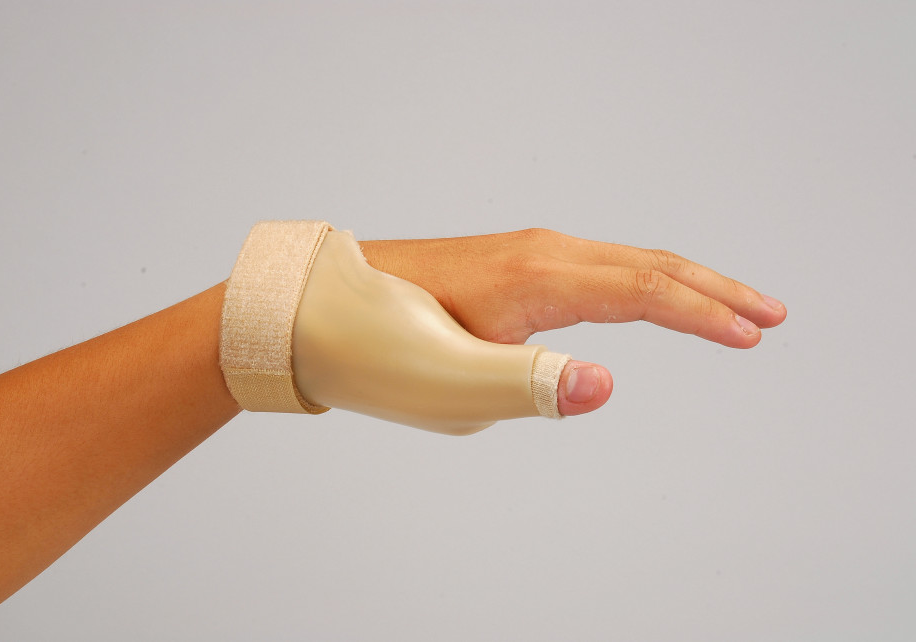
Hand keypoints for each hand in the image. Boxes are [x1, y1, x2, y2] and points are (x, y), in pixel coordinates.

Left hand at [360, 228, 786, 416]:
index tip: (755, 336)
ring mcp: (529, 253)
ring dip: (686, 283)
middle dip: (715, 291)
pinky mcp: (516, 263)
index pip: (646, 291)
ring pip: (628, 261)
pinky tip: (652, 297)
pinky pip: (600, 268)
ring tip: (730, 307)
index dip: (706, 315)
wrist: (324, 309)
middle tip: (771, 315)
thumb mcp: (452, 388)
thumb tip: (607, 387)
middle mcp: (542, 253)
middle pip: (651, 264)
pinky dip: (644, 282)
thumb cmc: (383, 353)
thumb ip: (534, 390)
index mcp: (538, 279)